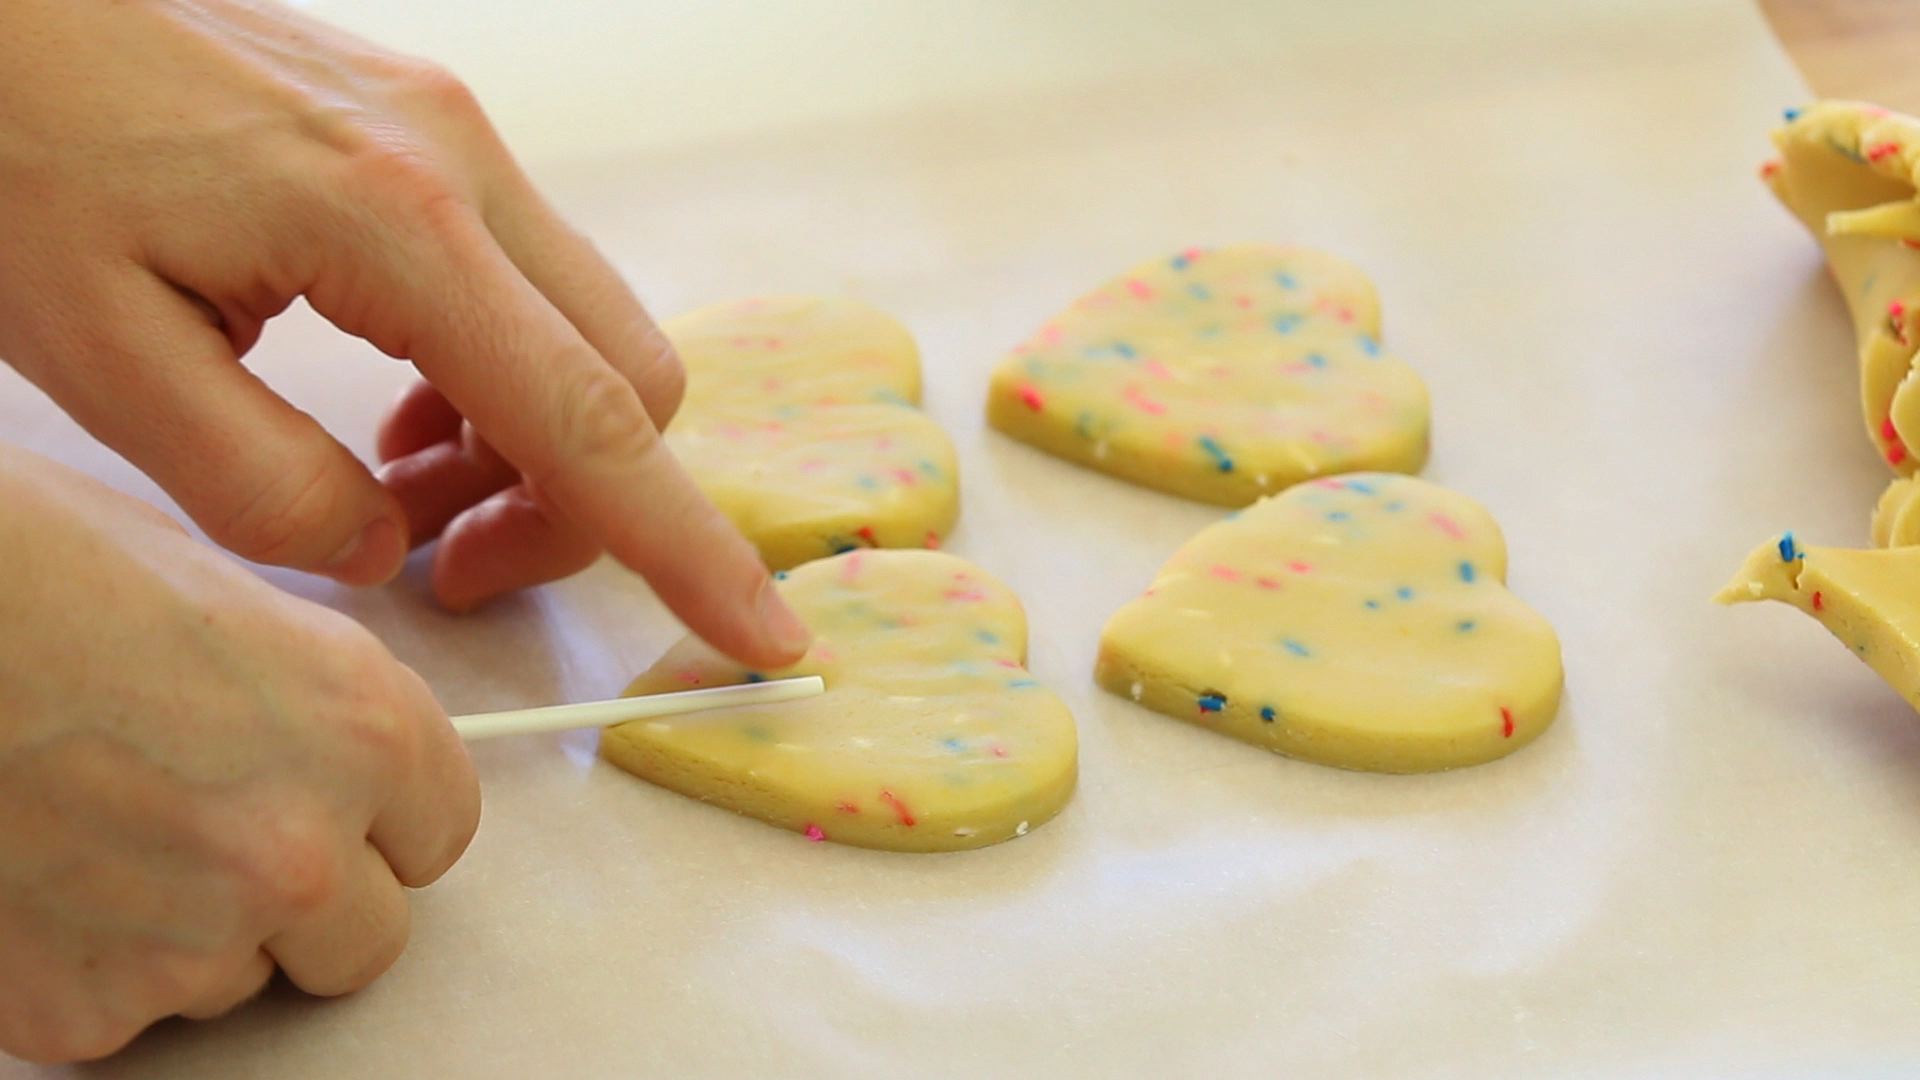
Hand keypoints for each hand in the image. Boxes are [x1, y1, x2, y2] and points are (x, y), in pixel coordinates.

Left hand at [0, 0, 808, 667]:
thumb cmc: (11, 146)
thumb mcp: (93, 351)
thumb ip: (258, 484)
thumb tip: (383, 547)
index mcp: (397, 225)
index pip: (594, 422)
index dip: (689, 548)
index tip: (763, 635)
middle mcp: (465, 168)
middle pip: (632, 381)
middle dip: (582, 509)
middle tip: (454, 568)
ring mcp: (460, 140)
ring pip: (592, 335)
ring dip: (536, 448)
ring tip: (405, 495)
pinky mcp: (434, 137)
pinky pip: (534, 286)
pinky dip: (502, 380)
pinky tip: (399, 410)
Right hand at [0, 446, 481, 1062]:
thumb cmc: (41, 574)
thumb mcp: (230, 601)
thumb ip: (314, 702)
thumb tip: (342, 750)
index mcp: (361, 731)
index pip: (441, 834)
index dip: (382, 821)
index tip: (341, 811)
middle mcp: (299, 848)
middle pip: (366, 937)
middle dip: (311, 904)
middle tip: (224, 840)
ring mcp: (195, 942)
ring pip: (244, 980)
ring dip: (198, 935)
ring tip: (106, 833)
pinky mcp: (86, 1009)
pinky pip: (130, 1014)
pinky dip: (94, 967)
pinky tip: (46, 875)